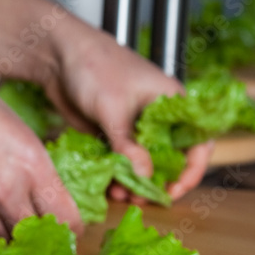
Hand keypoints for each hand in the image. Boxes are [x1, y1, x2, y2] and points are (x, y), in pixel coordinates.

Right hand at [0, 69, 83, 238]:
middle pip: (34, 237)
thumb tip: (49, 206)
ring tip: (0, 218)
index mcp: (33, 166)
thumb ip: (38, 173)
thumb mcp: (20, 133)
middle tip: (35, 234)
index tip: (65, 229)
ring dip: (5, 232)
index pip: (67, 220)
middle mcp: (6, 191)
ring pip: (1, 239)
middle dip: (37, 236)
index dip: (69, 229)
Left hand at [39, 18, 211, 201]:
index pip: (196, 141)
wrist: (58, 54)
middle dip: (157, 182)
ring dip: (134, 182)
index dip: (191, 170)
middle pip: (168, 158)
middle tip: (141, 200)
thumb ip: (128, 144)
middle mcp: (156, 116)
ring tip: (119, 196)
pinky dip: (116, 175)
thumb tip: (144, 176)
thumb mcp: (113, 108)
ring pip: (142, 163)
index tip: (174, 190)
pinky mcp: (111, 132)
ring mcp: (133, 125)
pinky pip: (120, 160)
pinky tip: (107, 186)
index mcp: (171, 101)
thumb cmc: (94, 66)